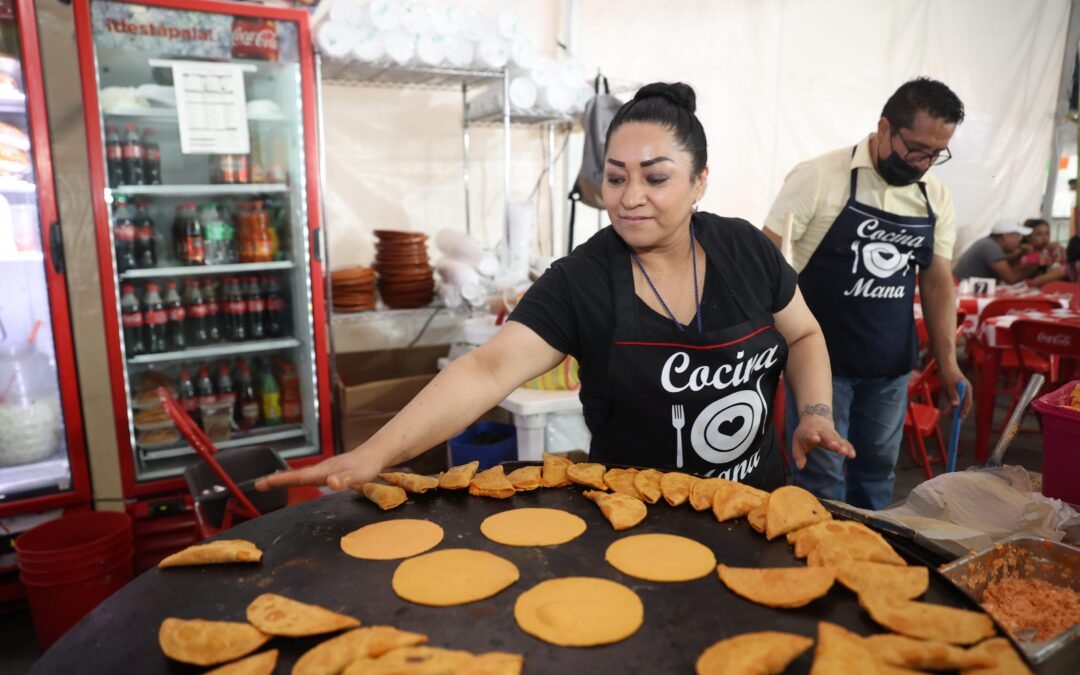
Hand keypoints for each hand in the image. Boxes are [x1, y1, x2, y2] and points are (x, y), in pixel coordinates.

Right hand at [254, 447, 384, 491]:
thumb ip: (344, 479)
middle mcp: (321, 470)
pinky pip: (309, 476)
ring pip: (301, 475)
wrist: (375, 454)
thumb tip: (331, 484)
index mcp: (323, 472)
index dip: (280, 480)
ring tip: (270, 483)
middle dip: (276, 480)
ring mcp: (325, 470)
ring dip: (285, 479)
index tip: (261, 483)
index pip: (297, 477)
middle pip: (295, 475)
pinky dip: (297, 479)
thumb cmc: (367, 466)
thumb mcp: (358, 475)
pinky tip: (295, 481)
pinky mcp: (330, 472)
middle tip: (258, 484)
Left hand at [791, 409, 855, 469]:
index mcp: (809, 432)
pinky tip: (852, 455)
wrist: (815, 418)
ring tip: (845, 452)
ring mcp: (831, 434)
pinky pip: (845, 442)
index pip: (811, 434)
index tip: (816, 439)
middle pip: (827, 436)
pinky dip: (849, 448)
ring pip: (837, 439)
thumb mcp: (797, 442)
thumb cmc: (805, 434)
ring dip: (842, 445)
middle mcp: (821, 432)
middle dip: (831, 441)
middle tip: (835, 447)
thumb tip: (800, 467)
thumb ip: (798, 455)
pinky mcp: (838, 438)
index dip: (813, 437)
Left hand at [939, 363, 971, 418]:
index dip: (964, 411)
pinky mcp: (954, 391)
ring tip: (950, 418)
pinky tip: (947, 412)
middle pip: (964, 404)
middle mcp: (965, 391)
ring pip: (958, 403)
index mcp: (967, 389)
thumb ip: (952, 394)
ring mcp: (959, 391)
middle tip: (955, 421)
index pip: (967, 402)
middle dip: (959, 413)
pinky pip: (953, 401)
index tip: (960, 418)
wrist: (944, 364)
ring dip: (954, 410)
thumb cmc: (948, 372)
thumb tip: (955, 406)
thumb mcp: (949, 384)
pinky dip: (951, 406)